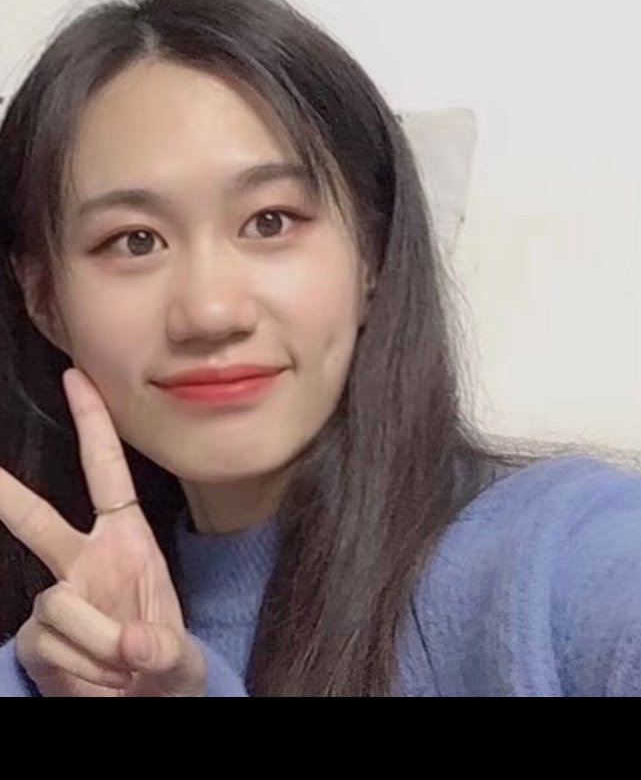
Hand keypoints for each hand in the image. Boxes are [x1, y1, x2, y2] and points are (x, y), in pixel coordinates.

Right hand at [0, 368, 204, 696]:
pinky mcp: (34, 637)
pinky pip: (46, 642)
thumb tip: (132, 644)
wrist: (144, 707)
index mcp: (127, 540)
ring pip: (57, 604)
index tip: (75, 376)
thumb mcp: (181, 659)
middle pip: (38, 520)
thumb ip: (165, 653)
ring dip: (94, 644)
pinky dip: (76, 667)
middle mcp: (85, 559)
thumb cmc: (166, 665)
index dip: (92, 424)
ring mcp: (56, 597)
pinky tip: (95, 679)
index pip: (107, 472)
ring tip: (121, 666)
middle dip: (7, 494)